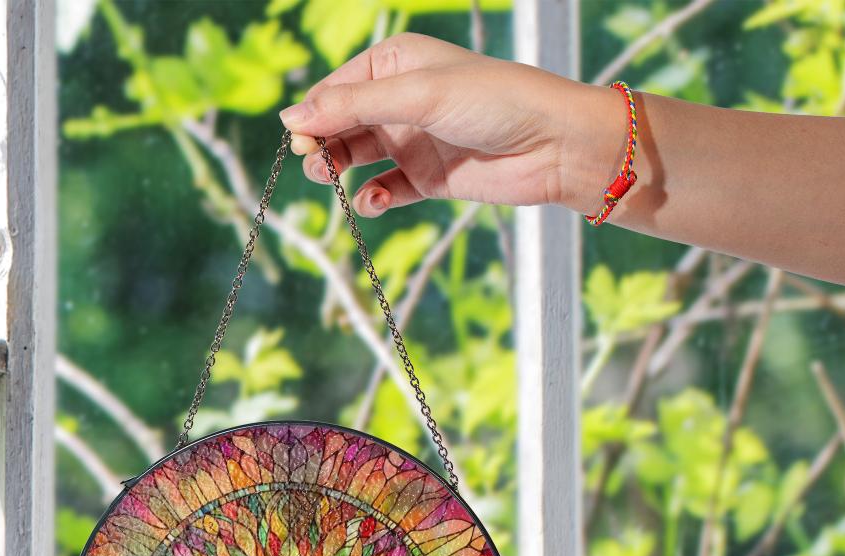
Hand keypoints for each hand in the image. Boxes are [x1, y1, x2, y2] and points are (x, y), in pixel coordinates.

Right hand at [279, 32, 621, 218]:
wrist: (553, 146)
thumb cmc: (493, 102)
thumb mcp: (418, 95)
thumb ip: (353, 106)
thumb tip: (291, 119)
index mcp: (394, 64)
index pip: (335, 89)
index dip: (313, 114)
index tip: (299, 140)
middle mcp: (399, 101)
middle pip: (340, 125)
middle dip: (322, 145)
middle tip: (316, 165)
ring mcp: (411, 141)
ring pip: (356, 158)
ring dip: (338, 171)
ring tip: (333, 181)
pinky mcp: (426, 179)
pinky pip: (384, 190)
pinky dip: (372, 199)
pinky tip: (373, 201)